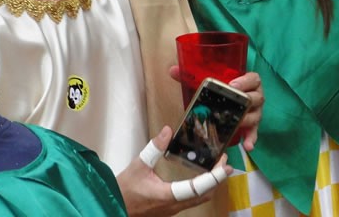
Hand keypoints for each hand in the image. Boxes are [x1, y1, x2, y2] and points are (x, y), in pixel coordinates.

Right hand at [117, 126, 231, 216]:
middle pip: (204, 195)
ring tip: (215, 168)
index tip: (226, 165)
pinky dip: (201, 188)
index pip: (198, 188)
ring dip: (210, 185)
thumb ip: (154, 148)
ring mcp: (173, 210)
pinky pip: (192, 201)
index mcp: (168, 196)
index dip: (215, 177)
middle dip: (217, 179)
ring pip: (199, 200)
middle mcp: (174, 206)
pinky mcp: (170, 210)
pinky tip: (200, 178)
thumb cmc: (124, 190)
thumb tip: (168, 130)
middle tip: (223, 162)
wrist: (111, 208)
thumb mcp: (138, 166)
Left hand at [169, 67, 263, 151]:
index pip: (253, 79)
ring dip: (246, 121)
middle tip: (233, 104)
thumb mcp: (209, 81)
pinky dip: (251, 138)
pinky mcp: (252, 127)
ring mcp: (254, 112)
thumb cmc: (222, 89)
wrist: (231, 99)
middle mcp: (254, 97)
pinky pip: (254, 133)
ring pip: (255, 116)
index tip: (232, 85)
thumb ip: (191, 75)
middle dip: (246, 101)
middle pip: (256, 98)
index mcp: (247, 83)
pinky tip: (247, 145)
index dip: (245, 81)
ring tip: (236, 126)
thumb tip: (172, 70)